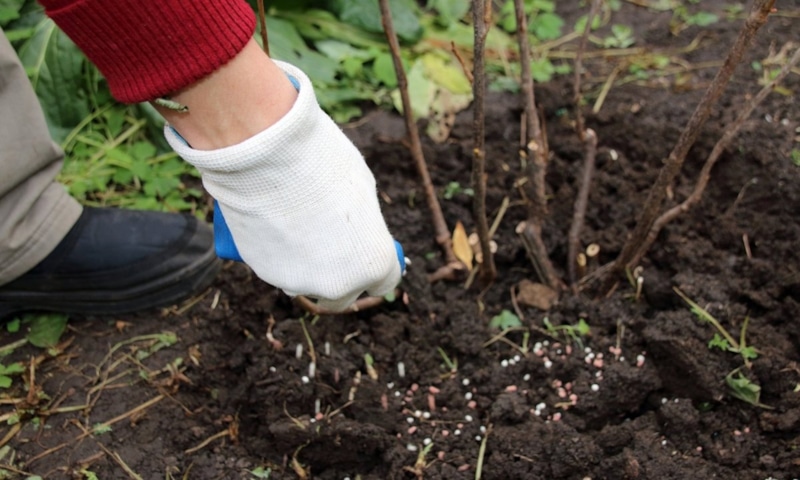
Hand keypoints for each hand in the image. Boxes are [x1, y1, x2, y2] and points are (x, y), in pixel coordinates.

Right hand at [166, 61, 400, 310]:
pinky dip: (278, 255)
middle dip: (340, 275)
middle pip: (344, 295)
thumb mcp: (360, 188)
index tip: (368, 252)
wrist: (265, 156)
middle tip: (331, 245)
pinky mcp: (265, 275)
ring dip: (306, 265)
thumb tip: (357, 230)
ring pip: (307, 283)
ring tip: (296, 225)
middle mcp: (339, 284)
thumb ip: (363, 222)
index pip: (385, 282)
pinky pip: (279, 270)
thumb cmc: (322, 162)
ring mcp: (300, 283)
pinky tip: (274, 224)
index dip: (376, 265)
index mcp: (374, 263)